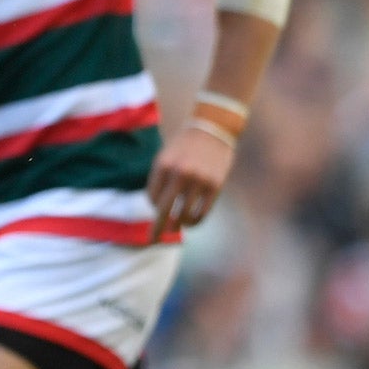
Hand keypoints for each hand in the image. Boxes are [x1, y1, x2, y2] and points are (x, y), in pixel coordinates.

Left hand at [148, 123, 234, 239]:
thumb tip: (158, 211)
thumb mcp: (165, 157)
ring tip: (178, 225)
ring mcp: (198, 180)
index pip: (152, 198)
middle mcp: (179, 174)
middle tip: (152, 240)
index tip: (159, 206)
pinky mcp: (215, 185)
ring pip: (184, 215)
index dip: (155, 205)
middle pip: (164, 211)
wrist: (213, 129)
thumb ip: (160, 181)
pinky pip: (202, 212)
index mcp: (162, 166)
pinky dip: (194, 221)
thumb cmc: (184, 146)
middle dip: (157, 228)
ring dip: (179, 224)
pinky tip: (191, 222)